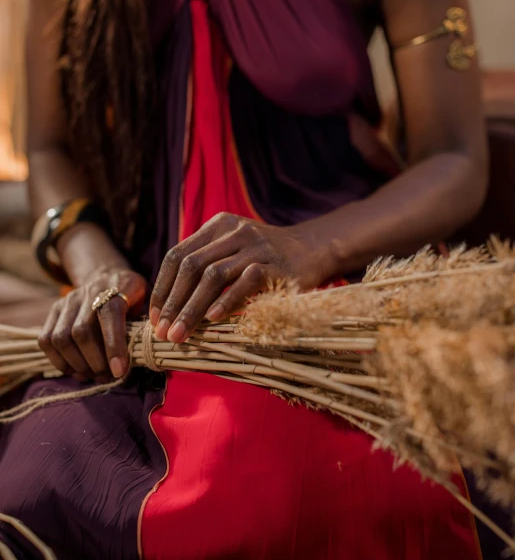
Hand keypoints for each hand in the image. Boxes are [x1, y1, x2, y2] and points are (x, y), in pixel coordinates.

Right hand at [39, 267, 146, 380]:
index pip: (110, 315)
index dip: (113, 346)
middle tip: (107, 375)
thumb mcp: (146, 302)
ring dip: (77, 364)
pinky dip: (59, 361)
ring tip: (92, 375)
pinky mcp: (54, 310)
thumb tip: (142, 355)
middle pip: (82, 331)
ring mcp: (68, 300)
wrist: (107, 276)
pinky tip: (76, 370)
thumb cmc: (132, 296)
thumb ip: (144, 324)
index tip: (118, 371)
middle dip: (94, 361)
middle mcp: (88, 291)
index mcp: (116, 287)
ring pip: (61, 338)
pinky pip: (46, 340)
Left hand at [149, 212, 332, 343]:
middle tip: (162, 333)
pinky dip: (226, 301)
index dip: (163, 288)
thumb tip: (167, 306)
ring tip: (180, 334)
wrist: (314, 249)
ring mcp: (256, 246)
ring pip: (212, 276)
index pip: (177, 255)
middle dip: (173, 302)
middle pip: (191, 266)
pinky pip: (245, 282)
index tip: (155, 318)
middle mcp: (235, 231)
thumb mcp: (233, 251)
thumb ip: (205, 266)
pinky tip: (212, 319)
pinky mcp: (276, 265)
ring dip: (192, 308)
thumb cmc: (266, 258)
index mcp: (218, 225)